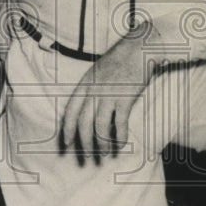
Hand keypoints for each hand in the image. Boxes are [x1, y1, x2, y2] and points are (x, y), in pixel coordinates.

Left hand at [60, 29, 155, 158]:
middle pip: (83, 123)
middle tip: (87, 157)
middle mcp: (93, 91)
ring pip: (99, 127)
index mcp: (84, 84)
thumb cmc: (119, 60)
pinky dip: (118, 137)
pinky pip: (119, 124)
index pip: (70, 111)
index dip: (67, 129)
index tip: (66, 143)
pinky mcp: (125, 99)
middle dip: (84, 143)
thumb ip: (90, 89)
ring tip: (105, 154)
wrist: (138, 48)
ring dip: (101, 144)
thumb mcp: (97, 72)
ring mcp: (109, 95)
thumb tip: (87, 110)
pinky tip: (120, 145)